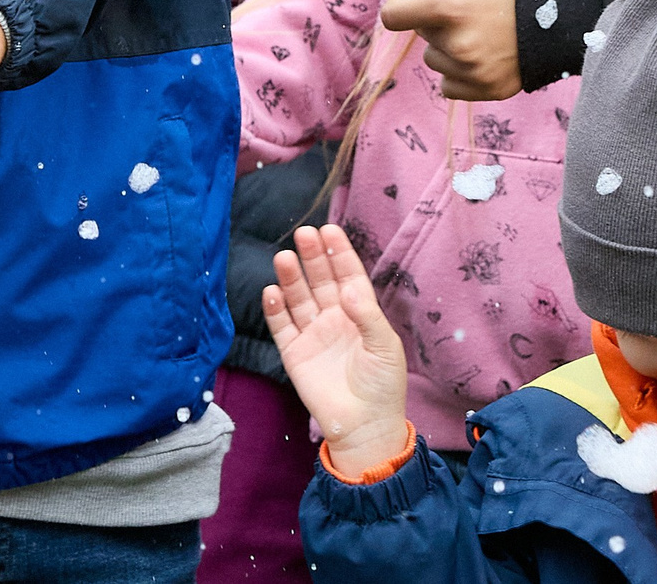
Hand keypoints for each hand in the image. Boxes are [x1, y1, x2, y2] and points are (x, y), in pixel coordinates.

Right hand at [263, 224, 410, 476]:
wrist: (363, 427)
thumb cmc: (382, 386)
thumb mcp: (385, 347)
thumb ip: (367, 316)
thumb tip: (349, 288)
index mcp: (359, 314)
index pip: (348, 276)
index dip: (339, 253)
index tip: (329, 229)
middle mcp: (334, 318)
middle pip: (320, 280)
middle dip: (313, 257)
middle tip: (304, 233)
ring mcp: (312, 334)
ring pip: (298, 298)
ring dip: (290, 278)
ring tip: (284, 257)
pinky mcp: (293, 352)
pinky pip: (281, 326)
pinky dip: (275, 308)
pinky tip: (271, 291)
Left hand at [379, 0, 521, 98]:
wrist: (574, 8)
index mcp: (449, 6)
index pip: (393, 16)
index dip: (402, 4)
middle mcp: (457, 43)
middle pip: (420, 34)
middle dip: (436, 19)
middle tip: (473, 6)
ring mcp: (474, 71)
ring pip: (435, 59)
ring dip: (448, 46)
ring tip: (484, 29)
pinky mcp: (490, 90)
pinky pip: (451, 86)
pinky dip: (460, 72)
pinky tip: (486, 53)